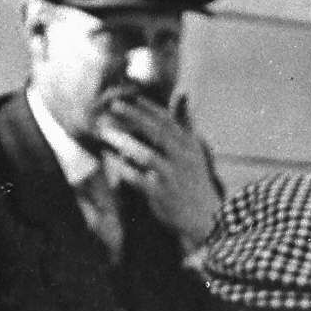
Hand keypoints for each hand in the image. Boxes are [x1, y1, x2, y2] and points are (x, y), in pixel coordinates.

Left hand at [99, 97, 223, 250]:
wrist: (206, 216)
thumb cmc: (194, 179)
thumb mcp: (194, 149)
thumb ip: (186, 122)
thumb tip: (183, 94)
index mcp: (189, 145)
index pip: (168, 121)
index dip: (150, 108)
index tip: (133, 97)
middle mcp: (182, 158)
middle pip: (156, 132)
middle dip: (134, 116)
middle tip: (114, 105)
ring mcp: (172, 177)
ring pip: (145, 155)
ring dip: (123, 142)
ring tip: (105, 132)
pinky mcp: (161, 194)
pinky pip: (138, 178)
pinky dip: (122, 168)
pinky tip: (109, 159)